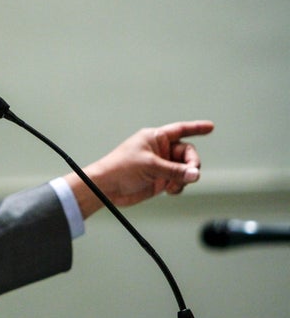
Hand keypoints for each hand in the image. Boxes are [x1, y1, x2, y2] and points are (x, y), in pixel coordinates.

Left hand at [66, 120, 214, 217]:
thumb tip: (195, 174)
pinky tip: (170, 190)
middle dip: (191, 164)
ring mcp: (161, 166)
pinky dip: (179, 186)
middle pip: (188, 154)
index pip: (180, 130)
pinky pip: (179, 181)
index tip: (210, 127)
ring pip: (185, 169)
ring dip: (184, 178)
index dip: (196, 128)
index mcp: (155, 138)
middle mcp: (160, 150)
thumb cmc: (120, 168)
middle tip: (191, 173)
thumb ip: (175, 171)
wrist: (107, 188)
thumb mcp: (150, 166)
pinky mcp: (160, 180)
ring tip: (173, 185)